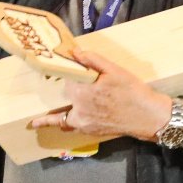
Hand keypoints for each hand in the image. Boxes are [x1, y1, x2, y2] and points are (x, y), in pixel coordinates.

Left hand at [27, 49, 172, 141]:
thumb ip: (93, 60)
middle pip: (65, 97)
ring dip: (48, 120)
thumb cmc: (133, 92)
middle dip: (64, 90)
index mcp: (83, 92)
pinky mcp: (90, 130)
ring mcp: (83, 123)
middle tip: (52, 85)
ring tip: (34, 123)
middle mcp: (79, 109)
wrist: (148, 116)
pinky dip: (61, 128)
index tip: (64, 66)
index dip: (69, 72)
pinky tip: (55, 129)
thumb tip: (75, 51)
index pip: (68, 79)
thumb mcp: (115, 71)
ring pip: (62, 119)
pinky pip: (70, 129)